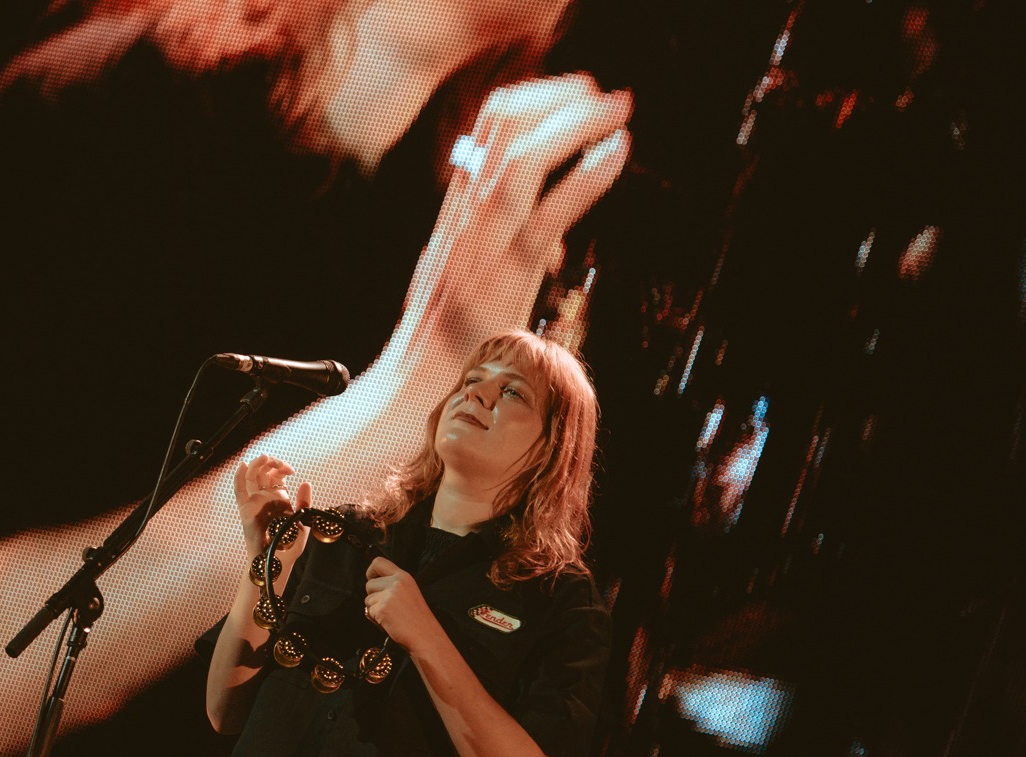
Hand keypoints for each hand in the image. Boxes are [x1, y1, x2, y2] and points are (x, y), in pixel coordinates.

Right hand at [233, 454, 310, 559]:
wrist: (277, 559)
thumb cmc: (290, 544)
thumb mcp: (303, 521)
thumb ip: (304, 502)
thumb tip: (305, 482)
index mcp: (279, 497)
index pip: (277, 475)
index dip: (282, 467)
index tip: (291, 470)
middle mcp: (265, 497)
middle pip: (263, 472)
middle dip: (271, 462)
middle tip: (280, 464)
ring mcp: (254, 502)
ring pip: (251, 476)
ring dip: (257, 464)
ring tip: (265, 458)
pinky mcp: (245, 509)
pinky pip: (239, 490)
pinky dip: (238, 477)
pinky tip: (243, 464)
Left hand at [363, 556, 441, 653]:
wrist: (424, 635)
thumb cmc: (417, 618)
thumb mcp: (408, 592)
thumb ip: (392, 585)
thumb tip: (372, 583)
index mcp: (403, 577)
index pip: (378, 562)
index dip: (370, 571)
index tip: (372, 579)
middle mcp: (396, 583)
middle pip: (369, 584)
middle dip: (373, 596)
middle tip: (388, 607)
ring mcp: (388, 596)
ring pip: (367, 599)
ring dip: (374, 609)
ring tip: (391, 615)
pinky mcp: (381, 609)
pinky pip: (368, 611)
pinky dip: (375, 619)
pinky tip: (389, 622)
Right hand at [397, 75, 631, 370]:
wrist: (409, 392)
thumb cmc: (439, 348)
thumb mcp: (459, 281)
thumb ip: (495, 252)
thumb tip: (545, 239)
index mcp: (456, 213)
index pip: (485, 130)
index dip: (532, 100)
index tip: (571, 95)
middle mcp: (464, 217)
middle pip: (501, 126)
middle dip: (557, 98)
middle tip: (602, 98)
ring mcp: (481, 243)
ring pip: (523, 157)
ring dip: (576, 124)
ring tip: (615, 113)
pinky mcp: (503, 275)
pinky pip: (549, 213)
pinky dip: (587, 176)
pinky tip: (615, 153)